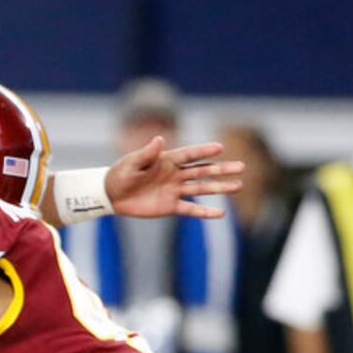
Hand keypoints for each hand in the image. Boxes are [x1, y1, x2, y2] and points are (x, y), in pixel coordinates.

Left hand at [106, 137, 244, 220]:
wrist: (111, 195)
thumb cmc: (120, 174)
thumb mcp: (132, 163)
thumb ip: (147, 154)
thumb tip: (159, 139)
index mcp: (167, 160)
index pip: (190, 154)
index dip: (204, 151)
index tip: (221, 147)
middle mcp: (175, 174)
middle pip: (202, 170)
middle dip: (221, 169)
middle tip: (241, 167)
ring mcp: (174, 190)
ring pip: (201, 188)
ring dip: (219, 187)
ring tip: (238, 185)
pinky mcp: (170, 206)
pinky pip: (191, 209)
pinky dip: (205, 212)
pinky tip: (221, 213)